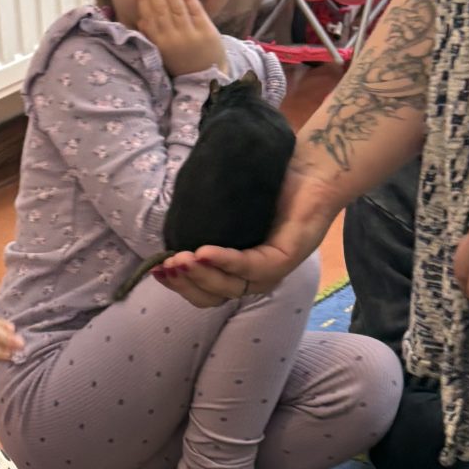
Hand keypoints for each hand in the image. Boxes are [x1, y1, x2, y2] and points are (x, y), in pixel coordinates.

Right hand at [135, 0, 225, 78]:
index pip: (149, 17)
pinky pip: (196, 10)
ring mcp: (190, 35)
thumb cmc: (182, 64)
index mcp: (160, 45)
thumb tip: (140, 19)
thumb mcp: (163, 54)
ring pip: (177, 8)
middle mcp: (173, 39)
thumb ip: (152, 37)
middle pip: (162, 10)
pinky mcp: (206, 31)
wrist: (207, 78)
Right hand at [158, 145, 347, 304]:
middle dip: (185, 283)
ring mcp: (270, 273)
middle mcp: (252, 279)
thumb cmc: (267, 188)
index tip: (157, 268)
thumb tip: (167, 232)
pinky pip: (250, 267)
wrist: (310, 170)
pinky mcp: (285, 260)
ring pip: (230, 288)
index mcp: (236, 273)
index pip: (202, 294)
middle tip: (167, 263)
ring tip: (181, 258)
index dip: (178, 286)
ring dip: (201, 275)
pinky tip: (204, 252)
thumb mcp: (226, 212)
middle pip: (212, 298)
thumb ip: (202, 227)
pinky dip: (225, 261)